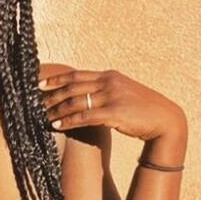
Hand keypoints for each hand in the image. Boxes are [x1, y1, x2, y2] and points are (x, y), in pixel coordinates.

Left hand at [38, 68, 185, 147]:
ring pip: (76, 101)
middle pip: (72, 86)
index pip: (77, 74)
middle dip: (51, 94)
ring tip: (42, 116)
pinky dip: (68, 120)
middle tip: (34, 101)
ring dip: (56, 109)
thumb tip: (88, 96)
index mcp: (110, 76)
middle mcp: (109, 82)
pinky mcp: (114, 112)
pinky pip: (85, 116)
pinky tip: (57, 125)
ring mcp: (112, 96)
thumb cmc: (145, 110)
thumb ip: (107, 91)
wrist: (166, 120)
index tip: (40, 82)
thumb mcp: (125, 93)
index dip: (57, 78)